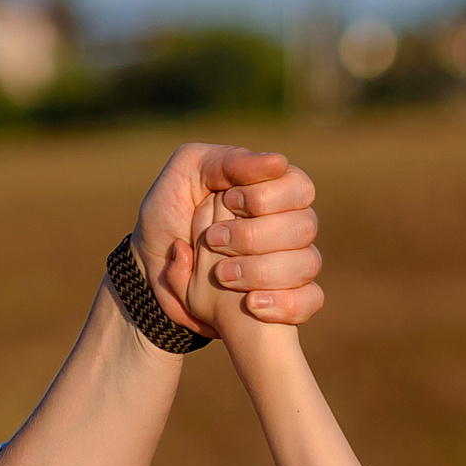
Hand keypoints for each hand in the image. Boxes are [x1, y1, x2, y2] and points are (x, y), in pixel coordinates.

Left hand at [132, 143, 322, 336]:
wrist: (153, 271)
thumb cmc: (169, 215)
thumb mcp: (186, 173)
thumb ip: (228, 161)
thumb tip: (279, 163)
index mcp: (272, 190)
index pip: (299, 187)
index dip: (268, 196)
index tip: (229, 201)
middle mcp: (289, 226)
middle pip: (305, 226)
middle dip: (256, 236)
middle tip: (213, 241)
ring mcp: (291, 263)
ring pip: (308, 263)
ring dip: (263, 271)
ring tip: (221, 276)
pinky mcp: (288, 298)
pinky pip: (311, 300)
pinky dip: (286, 304)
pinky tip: (252, 304)